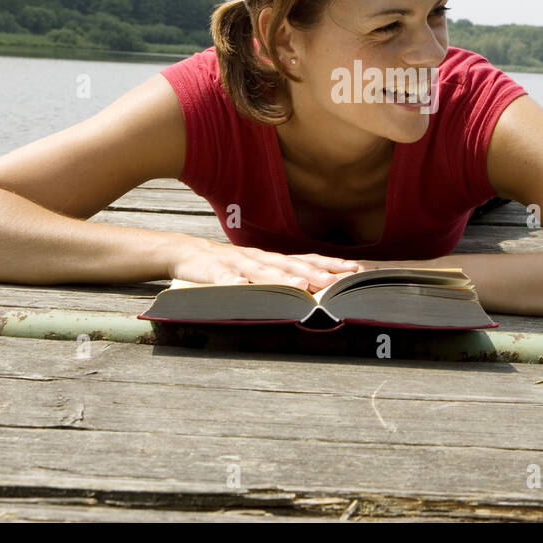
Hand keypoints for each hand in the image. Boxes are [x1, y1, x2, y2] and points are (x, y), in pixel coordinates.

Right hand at [167, 236, 361, 291]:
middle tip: (336, 281)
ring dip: (282, 279)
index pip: (307, 260)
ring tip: (301, 286)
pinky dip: (233, 285)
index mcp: (273, 260)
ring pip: (263, 272)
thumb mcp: (258, 270)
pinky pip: (225, 280)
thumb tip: (316, 289)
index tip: (354, 270)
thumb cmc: (230, 265)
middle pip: (291, 265)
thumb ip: (283, 277)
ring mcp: (238, 265)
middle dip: (315, 273)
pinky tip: (242, 290)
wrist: (188, 252)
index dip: (330, 264)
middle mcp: (260, 259)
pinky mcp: (215, 272)